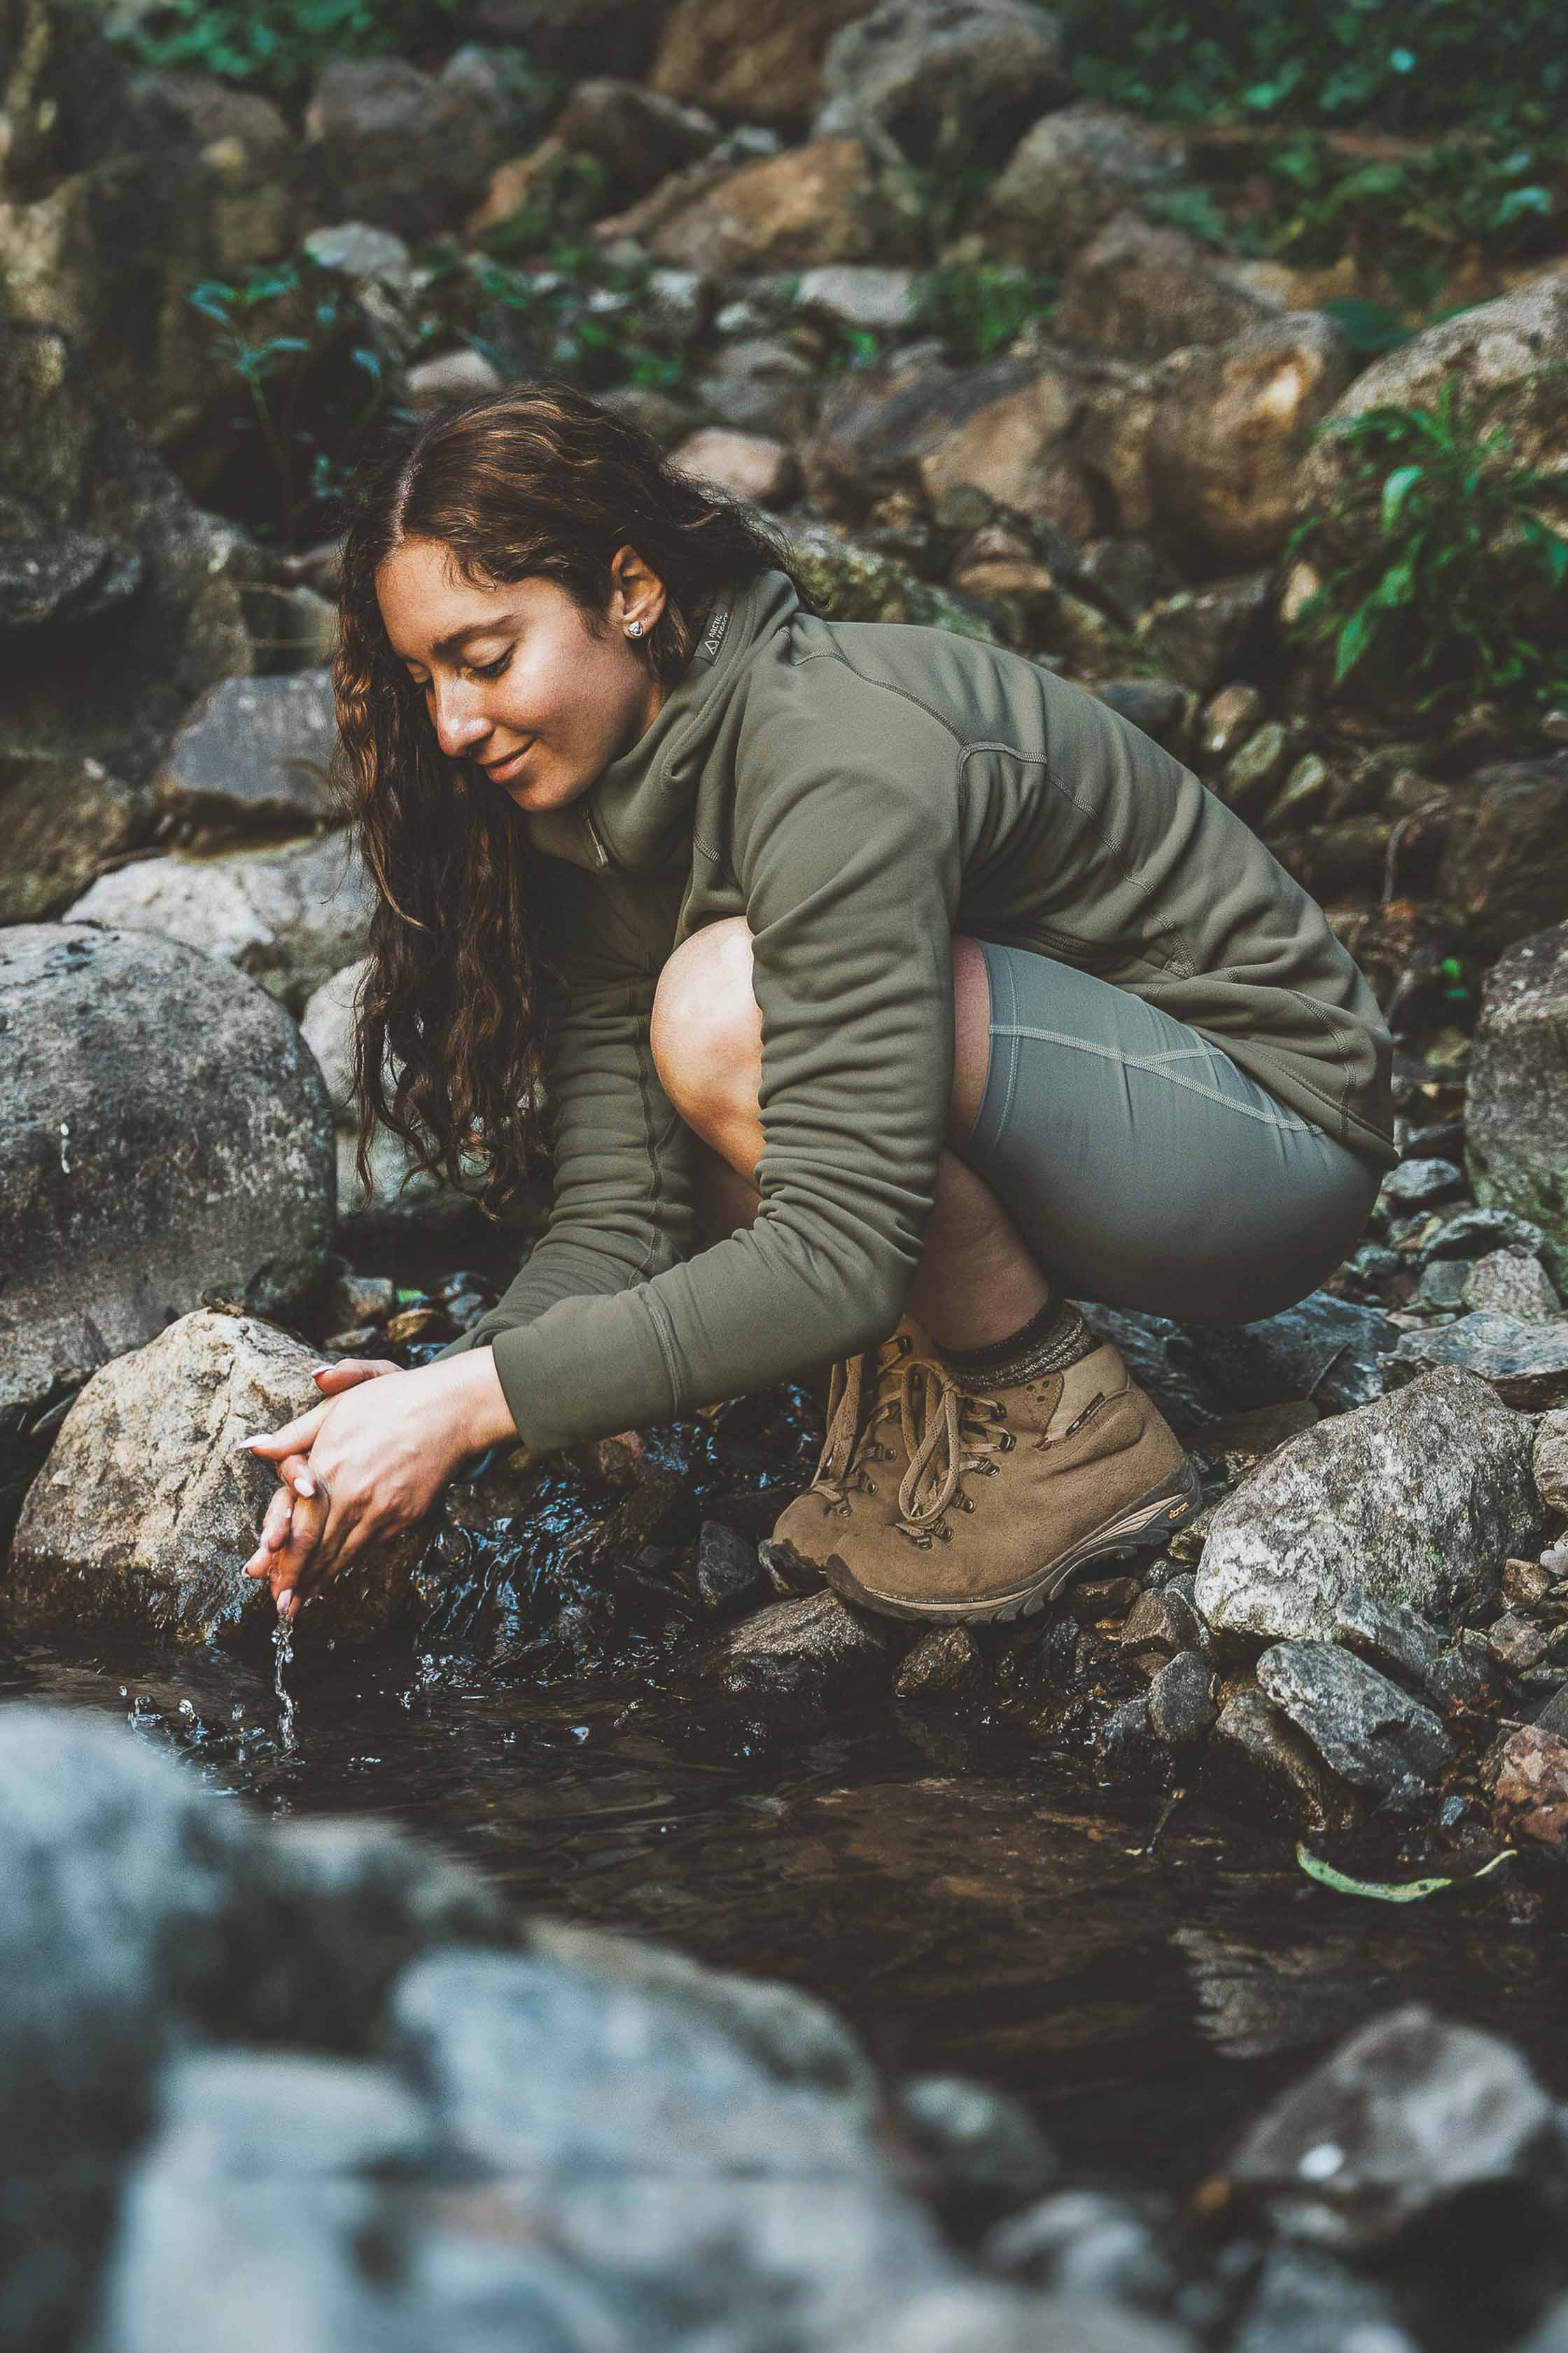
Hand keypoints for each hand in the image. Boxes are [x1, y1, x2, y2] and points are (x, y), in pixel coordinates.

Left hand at [238, 1352, 511, 1620]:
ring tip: (302, 1602)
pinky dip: (349, 1565)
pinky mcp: (406, 1517)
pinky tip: (336, 1575)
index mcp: (330, 1467)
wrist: (450, 1410)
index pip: (298, 1525)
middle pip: (317, 1549)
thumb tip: (253, 1448)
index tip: (263, 1576)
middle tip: (281, 1607)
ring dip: (320, 1580)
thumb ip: (293, 1435)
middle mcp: (354, 1496)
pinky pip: (370, 1547)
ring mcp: (383, 1510)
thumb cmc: (391, 1401)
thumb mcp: (337, 1408)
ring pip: (344, 1555)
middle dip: (295, 1581)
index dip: (280, 1557)